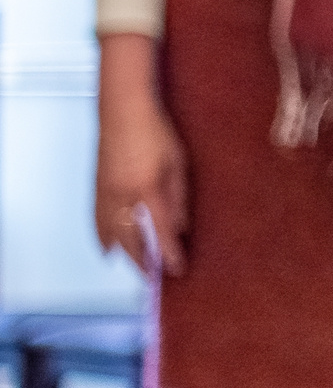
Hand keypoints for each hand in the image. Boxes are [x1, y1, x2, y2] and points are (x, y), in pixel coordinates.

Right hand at [95, 35, 189, 276]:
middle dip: (143, 261)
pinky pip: (98, 220)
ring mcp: (105, 191)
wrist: (123, 109)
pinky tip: (109, 249)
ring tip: (135, 269)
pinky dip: (103, 238)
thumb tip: (181, 225)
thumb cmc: (154, 130)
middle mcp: (121, 194)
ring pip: (111, 233)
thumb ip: (179, 197)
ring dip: (124, 254)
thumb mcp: (178, 164)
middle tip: (155, 278)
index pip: (160, 230)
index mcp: (145, 188)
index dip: (168, 252)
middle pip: (132, 239)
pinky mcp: (97, 187)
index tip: (177, 268)